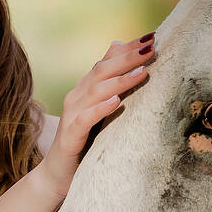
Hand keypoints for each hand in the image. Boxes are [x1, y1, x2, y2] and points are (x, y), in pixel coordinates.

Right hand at [35, 32, 155, 199]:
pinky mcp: (70, 136)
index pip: (108, 61)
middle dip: (129, 57)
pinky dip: (100, 108)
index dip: (129, 48)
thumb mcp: (102, 112)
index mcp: (86, 88)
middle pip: (103, 70)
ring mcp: (72, 114)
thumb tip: (129, 62)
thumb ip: (113, 88)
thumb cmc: (85, 141)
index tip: (153, 37)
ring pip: (96, 90)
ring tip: (143, 72)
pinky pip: (84, 119)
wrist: (58, 174)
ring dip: (121, 80)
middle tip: (152, 47)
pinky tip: (116, 102)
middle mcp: (78, 96)